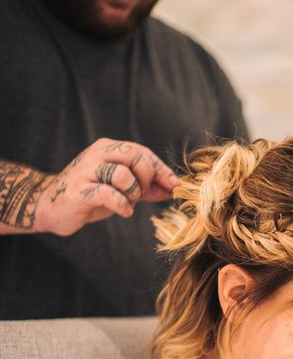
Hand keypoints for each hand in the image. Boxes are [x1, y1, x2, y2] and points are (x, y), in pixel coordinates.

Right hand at [36, 138, 177, 235]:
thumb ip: (147, 186)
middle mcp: (98, 154)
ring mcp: (86, 171)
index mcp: (109, 148)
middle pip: (135, 156)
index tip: (174, 185)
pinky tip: (124, 211)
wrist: (50, 206)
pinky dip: (122, 204)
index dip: (161, 170)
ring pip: (122, 174)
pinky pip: (108, 193)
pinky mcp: (78, 190)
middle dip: (147, 178)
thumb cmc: (91, 195)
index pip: (143, 152)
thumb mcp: (123, 187)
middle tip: (143, 194)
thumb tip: (174, 188)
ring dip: (133, 192)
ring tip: (129, 202)